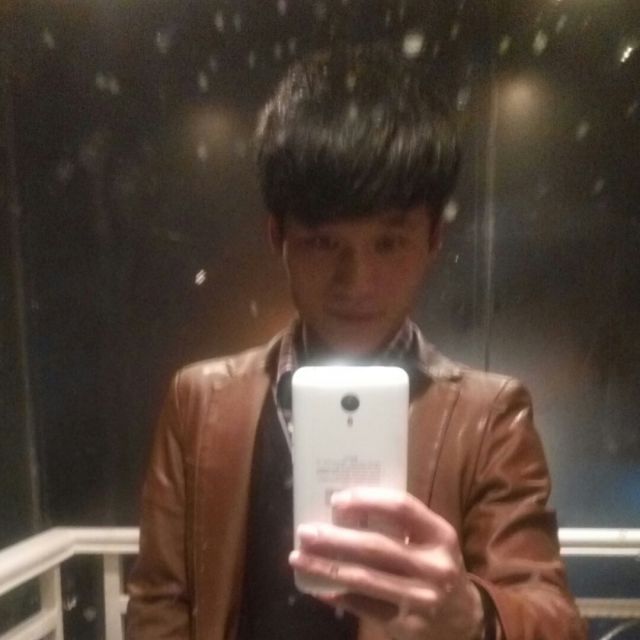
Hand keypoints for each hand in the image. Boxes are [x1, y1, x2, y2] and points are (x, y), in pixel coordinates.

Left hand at [289, 488, 484, 639]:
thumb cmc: (437, 565)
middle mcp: (434, 566)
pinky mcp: (408, 626)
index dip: (367, 500)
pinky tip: (317, 586)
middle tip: (305, 531)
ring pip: (364, 579)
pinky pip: (364, 607)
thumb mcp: (432, 540)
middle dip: (334, 538)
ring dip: (326, 567)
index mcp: (440, 535)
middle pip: (375, 546)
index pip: (401, 507)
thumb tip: (344, 509)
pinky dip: (337, 595)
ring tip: (298, 556)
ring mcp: (421, 599)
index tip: (336, 499)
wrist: (465, 618)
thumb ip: (401, 525)